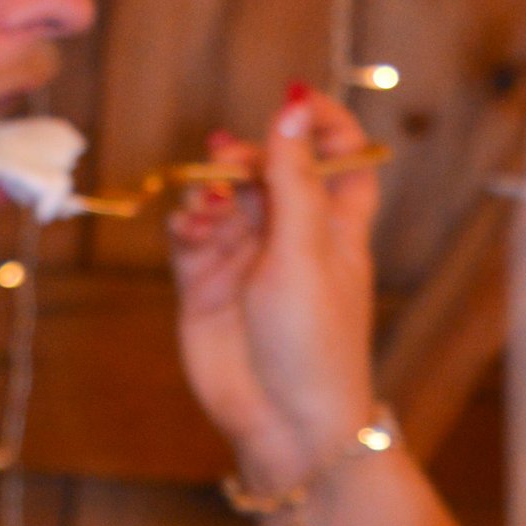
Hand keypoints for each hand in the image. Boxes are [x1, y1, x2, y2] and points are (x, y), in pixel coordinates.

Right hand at [171, 89, 380, 491]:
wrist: (284, 424)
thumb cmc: (314, 342)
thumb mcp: (306, 249)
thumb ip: (293, 177)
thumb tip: (293, 106)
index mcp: (337, 224)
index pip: (340, 157)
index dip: (323, 124)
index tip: (293, 101)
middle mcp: (292, 236)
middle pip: (268, 168)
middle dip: (246, 156)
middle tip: (229, 163)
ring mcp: (246, 259)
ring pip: (222, 196)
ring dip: (209, 189)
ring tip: (206, 211)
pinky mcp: (205, 284)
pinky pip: (189, 232)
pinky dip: (185, 220)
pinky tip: (189, 229)